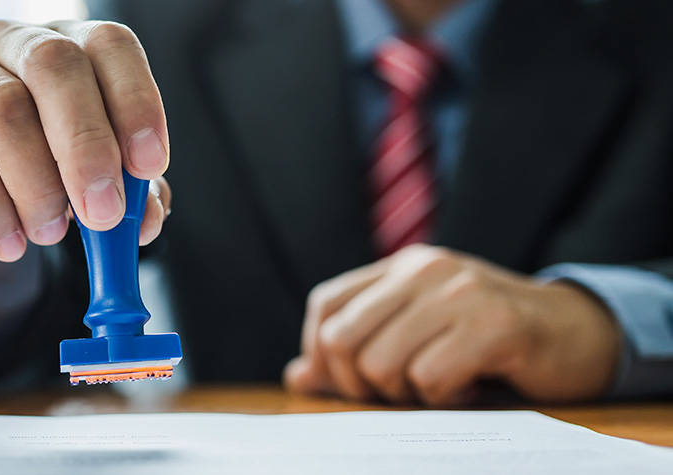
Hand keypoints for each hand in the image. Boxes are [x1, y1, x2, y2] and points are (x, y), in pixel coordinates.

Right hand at [0, 20, 170, 260]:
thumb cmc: (35, 162)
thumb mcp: (89, 175)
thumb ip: (126, 193)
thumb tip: (144, 220)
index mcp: (71, 46)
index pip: (108, 45)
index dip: (134, 100)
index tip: (148, 164)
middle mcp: (16, 45)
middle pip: (53, 65)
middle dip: (86, 144)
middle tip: (103, 212)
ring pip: (4, 109)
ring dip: (37, 185)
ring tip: (52, 234)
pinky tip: (11, 241)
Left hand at [282, 244, 620, 405]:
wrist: (575, 333)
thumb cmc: (486, 339)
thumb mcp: (416, 334)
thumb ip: (357, 349)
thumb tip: (298, 376)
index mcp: (400, 267)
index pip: (325, 306)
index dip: (322, 354)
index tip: (352, 382)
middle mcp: (425, 269)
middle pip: (343, 340)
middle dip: (360, 384)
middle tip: (401, 391)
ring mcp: (459, 292)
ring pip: (381, 363)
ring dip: (406, 394)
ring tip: (440, 384)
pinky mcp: (493, 324)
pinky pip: (431, 378)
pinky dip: (444, 398)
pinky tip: (470, 387)